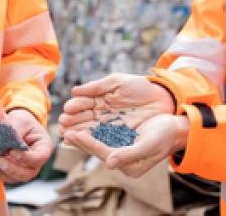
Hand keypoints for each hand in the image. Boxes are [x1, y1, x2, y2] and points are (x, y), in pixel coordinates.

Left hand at [0, 109, 52, 182]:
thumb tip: (3, 140)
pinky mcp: (10, 173)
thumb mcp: (21, 120)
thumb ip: (15, 129)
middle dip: (11, 168)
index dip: (26, 157)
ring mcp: (23, 170)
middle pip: (26, 173)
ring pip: (13, 178)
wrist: (15, 125)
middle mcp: (35, 163)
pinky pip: (2, 176)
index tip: (12, 151)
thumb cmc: (22, 121)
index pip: (38, 158)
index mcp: (43, 149)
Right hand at [58, 74, 173, 138]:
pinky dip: (91, 141)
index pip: (83, 103)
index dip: (75, 107)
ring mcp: (109, 125)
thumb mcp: (118, 82)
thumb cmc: (139, 86)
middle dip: (73, 122)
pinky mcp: (118, 136)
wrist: (162, 98)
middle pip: (83, 118)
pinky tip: (82, 143)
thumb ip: (97, 86)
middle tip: (63, 125)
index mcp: (99, 98)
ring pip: (90, 130)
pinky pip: (102, 139)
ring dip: (78, 133)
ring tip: (68, 135)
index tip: (67, 110)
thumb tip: (74, 91)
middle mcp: (101, 113)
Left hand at [63, 113, 188, 177]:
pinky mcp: (120, 140)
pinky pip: (101, 135)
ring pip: (97, 141)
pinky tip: (80, 122)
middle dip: (80, 139)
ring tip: (66, 125)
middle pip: (97, 149)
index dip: (89, 144)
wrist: (175, 128)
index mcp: (129, 166)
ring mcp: (121, 149)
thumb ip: (129, 154)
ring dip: (82, 133)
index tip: (74, 134)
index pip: (104, 154)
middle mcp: (122, 160)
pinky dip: (90, 129)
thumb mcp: (149, 144)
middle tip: (63, 128)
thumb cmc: (165, 135)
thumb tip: (110, 163)